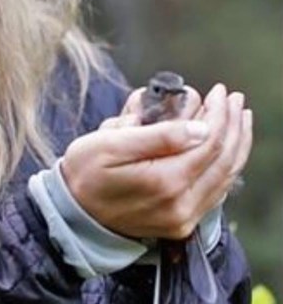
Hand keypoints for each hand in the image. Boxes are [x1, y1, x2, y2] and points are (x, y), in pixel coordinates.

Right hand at [60, 83, 251, 239]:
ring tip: (239, 118)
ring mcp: (182, 217)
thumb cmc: (85, 170)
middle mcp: (180, 204)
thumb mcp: (110, 143)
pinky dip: (226, 167)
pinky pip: (215, 193)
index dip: (219, 114)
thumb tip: (201, 128)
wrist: (74, 212)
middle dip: (233, 124)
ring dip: (236, 144)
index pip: (209, 142)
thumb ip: (157, 136)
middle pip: (224, 159)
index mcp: (164, 181)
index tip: (220, 91)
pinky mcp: (180, 222)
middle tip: (235, 99)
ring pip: (225, 177)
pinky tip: (227, 149)